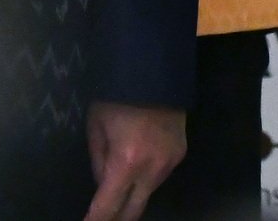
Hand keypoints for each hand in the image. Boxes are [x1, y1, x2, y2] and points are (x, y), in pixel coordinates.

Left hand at [84, 101, 185, 220]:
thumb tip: (103, 185)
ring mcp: (170, 163)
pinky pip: (159, 176)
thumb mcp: (96, 128)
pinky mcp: (180, 154)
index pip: (108, 206)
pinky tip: (138, 165)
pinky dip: (146, 177)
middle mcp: (152, 169)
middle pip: (133, 211)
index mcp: (125, 162)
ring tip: (118, 190)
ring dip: (132, 195)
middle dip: (116, 220)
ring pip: (147, 193)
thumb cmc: (117, 97)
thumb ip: (99, 163)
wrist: (156, 71)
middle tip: (103, 220)